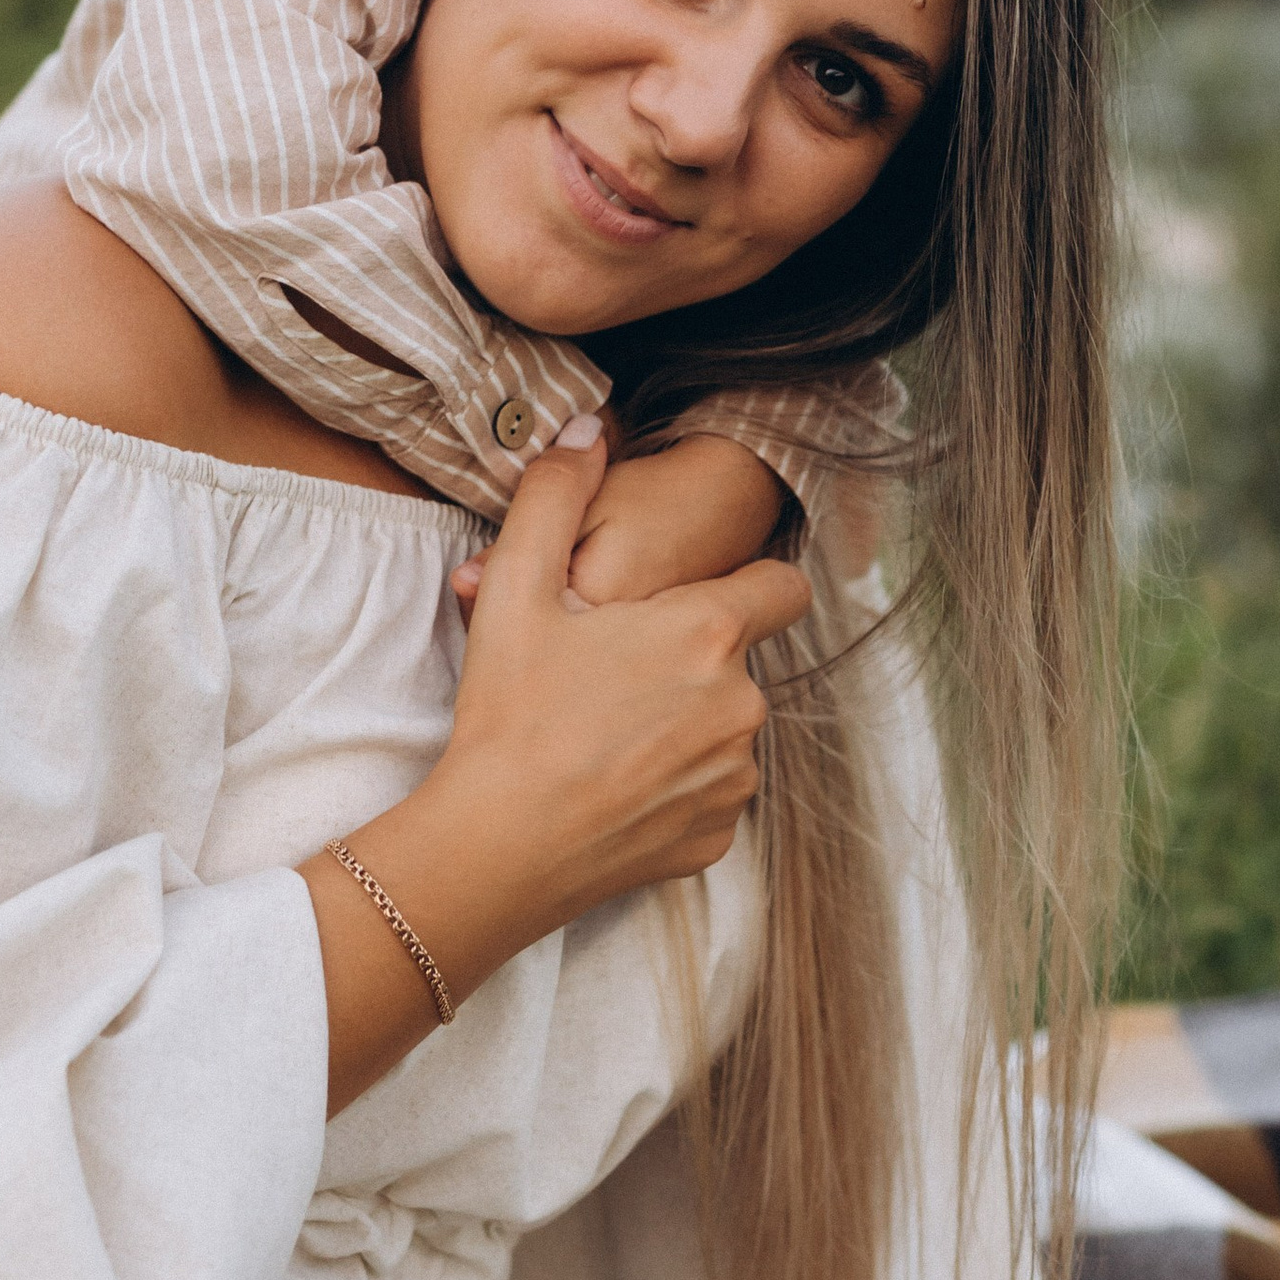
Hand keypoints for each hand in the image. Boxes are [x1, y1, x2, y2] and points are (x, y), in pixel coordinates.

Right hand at [303, 419, 809, 1109]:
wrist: (497, 850)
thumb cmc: (509, 716)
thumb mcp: (514, 588)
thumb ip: (554, 494)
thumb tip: (587, 429)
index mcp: (708, 632)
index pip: (783, 585)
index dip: (748, 582)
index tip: (697, 597)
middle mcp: (743, 703)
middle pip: (736, 661)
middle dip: (685, 660)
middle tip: (604, 675)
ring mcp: (734, 777)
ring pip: (723, 728)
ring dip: (681, 724)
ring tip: (601, 735)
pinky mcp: (716, 838)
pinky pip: (705, 793)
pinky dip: (669, 787)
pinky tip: (610, 787)